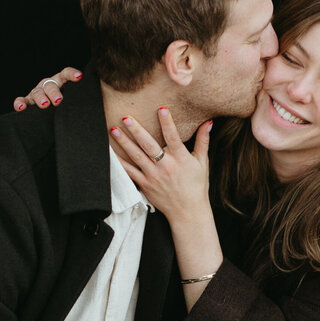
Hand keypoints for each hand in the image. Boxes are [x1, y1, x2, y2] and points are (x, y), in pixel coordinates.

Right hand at [13, 66, 81, 109]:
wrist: (52, 110)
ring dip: (40, 98)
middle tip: (58, 101)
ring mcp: (37, 92)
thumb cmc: (66, 102)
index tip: (79, 76)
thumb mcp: (73, 96)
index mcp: (60, 80)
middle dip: (54, 93)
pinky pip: (21, 100)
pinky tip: (21, 108)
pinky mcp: (27, 101)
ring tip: (44, 105)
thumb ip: (81, 95)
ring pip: (37, 93)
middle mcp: (48, 84)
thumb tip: (98, 97)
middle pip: (50, 86)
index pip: (66, 74)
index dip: (72, 74)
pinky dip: (20, 103)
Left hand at [110, 106, 213, 226]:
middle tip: (126, 118)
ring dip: (124, 143)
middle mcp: (165, 167)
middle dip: (136, 131)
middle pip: (149, 146)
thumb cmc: (196, 186)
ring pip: (136, 157)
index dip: (167, 123)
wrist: (188, 211)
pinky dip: (120, 163)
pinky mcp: (145, 185)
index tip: (161, 109)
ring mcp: (153, 176)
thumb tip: (208, 122)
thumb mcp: (202, 162)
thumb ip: (203, 141)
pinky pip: (130, 172)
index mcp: (181, 159)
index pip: (173, 137)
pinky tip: (111, 153)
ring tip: (114, 130)